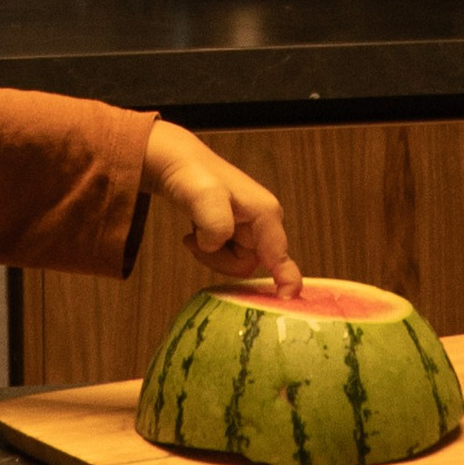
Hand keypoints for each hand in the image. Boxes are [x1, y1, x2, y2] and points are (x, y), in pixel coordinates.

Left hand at [144, 123, 299, 294]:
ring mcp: (250, 229)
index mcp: (266, 215)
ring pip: (235, 263)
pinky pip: (226, 256)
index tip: (285, 301)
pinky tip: (196, 232)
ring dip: (210, 255)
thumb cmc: (194, 175)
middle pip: (248, 266)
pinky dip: (207, 250)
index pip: (281, 257)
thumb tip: (217, 243)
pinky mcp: (236, 233)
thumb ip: (216, 223)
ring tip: (194, 233)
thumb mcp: (204, 196)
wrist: (177, 163)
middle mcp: (263, 224)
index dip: (286, 281)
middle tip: (196, 241)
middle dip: (219, 260)